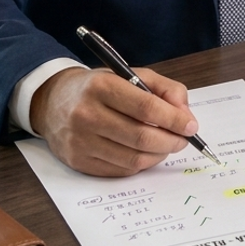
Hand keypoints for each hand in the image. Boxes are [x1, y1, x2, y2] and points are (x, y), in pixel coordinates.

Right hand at [30, 65, 198, 175]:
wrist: (53, 101)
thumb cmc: (99, 87)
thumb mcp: (130, 75)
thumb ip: (163, 89)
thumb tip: (185, 115)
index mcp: (102, 86)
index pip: (146, 107)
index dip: (173, 119)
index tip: (191, 125)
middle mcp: (87, 114)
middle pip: (141, 137)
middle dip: (171, 140)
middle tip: (184, 139)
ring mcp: (80, 141)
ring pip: (132, 158)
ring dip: (158, 155)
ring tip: (167, 145)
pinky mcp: (78, 162)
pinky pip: (120, 170)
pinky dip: (141, 164)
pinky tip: (146, 153)